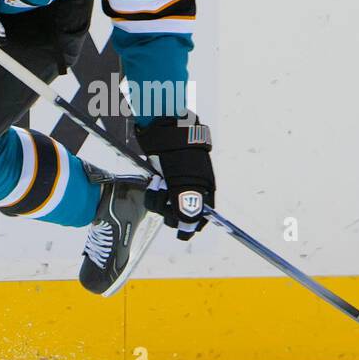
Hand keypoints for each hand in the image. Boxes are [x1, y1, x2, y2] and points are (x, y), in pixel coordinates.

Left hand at [136, 115, 214, 240]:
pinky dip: (154, 192)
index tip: (180, 229)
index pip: (201, 216)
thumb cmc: (180, 153)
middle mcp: (192, 189)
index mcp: (204, 189)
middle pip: (180, 214)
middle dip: (169, 209)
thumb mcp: (183, 181)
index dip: (191, 224)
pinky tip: (155, 180)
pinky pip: (158, 196)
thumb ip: (185, 205)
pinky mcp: (164, 180)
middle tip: (166, 194)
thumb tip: (188, 226)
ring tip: (159, 183)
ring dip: (159, 199)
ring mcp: (177, 184)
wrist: (164, 129)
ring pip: (166, 206)